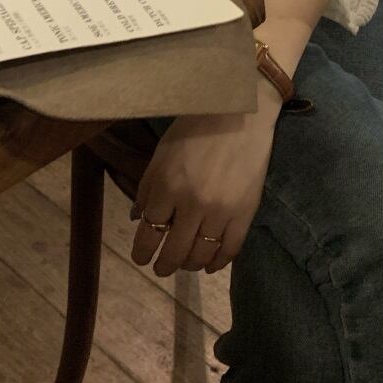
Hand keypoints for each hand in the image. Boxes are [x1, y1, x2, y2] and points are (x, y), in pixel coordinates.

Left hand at [131, 77, 280, 275]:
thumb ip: (148, 187)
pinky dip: (219, 263)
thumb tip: (137, 218)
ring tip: (185, 264)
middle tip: (161, 269)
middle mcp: (192, 204)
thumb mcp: (162, 153)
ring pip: (201, 255)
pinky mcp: (245, 213)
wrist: (242, 113)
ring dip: (189, 265)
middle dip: (164, 266)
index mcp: (167, 186)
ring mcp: (221, 211)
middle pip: (174, 251)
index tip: (141, 259)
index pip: (148, 232)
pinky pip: (230, 250)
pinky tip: (211, 265)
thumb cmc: (196, 127)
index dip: (142, 251)